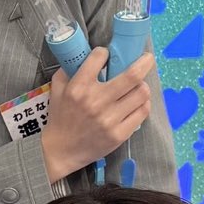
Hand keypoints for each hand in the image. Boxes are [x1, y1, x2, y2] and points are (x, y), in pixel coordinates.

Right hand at [39, 47, 156, 183]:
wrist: (61, 151)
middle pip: (132, 75)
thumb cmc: (60, 118)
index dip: (105, 53)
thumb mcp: (56, 90)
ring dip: (143, 85)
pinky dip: (143, 103)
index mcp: (78, 88)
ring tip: (139, 85)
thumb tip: (86, 55)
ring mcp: (109, 119)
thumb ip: (68, 71)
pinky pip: (142, 112)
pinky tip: (138, 101)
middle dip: (144, 62)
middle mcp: (96, 102)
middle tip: (147, 58)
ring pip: (141, 93)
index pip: (99, 58)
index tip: (107, 55)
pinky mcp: (119, 134)